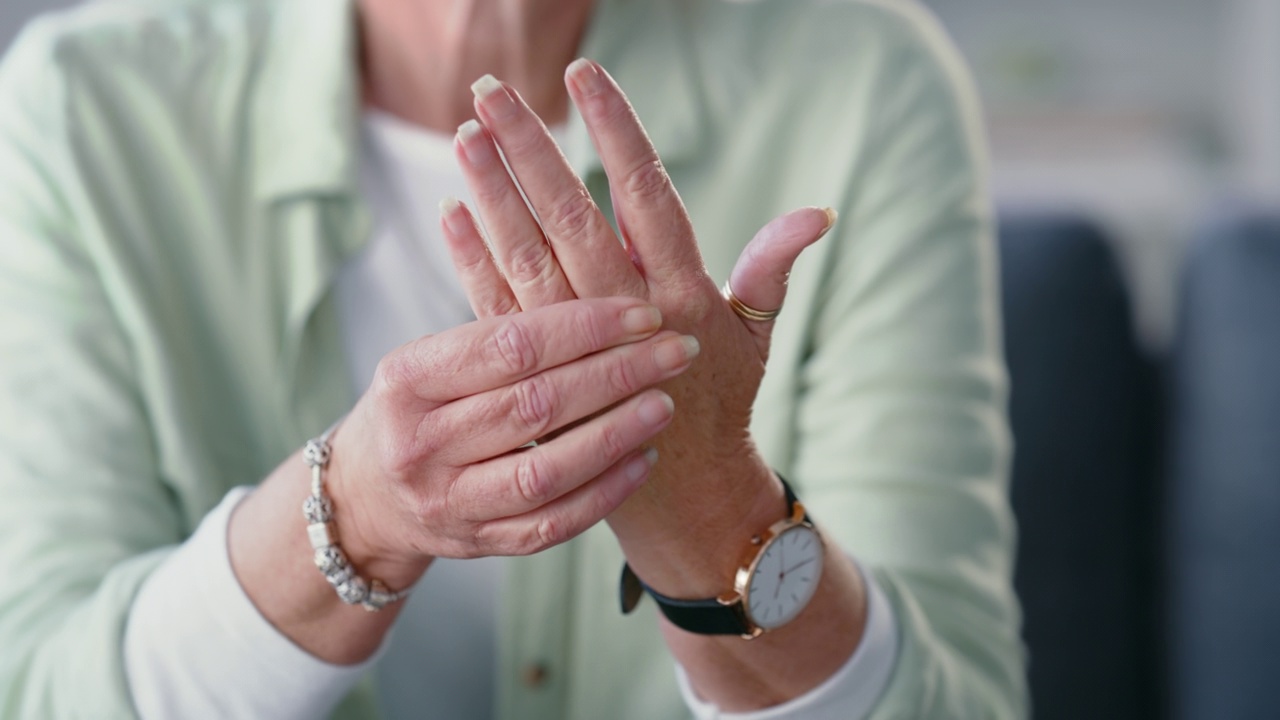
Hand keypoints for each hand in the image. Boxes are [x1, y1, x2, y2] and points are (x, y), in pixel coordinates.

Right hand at [323, 297, 698, 586]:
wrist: (365, 496)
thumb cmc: (416, 407)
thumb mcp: (427, 358)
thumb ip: (494, 325)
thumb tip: (571, 249)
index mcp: (407, 380)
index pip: (510, 347)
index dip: (585, 328)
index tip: (643, 313)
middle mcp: (421, 445)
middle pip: (535, 406)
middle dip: (616, 374)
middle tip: (677, 350)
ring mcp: (448, 502)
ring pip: (545, 471)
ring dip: (615, 435)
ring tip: (664, 403)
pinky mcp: (478, 544)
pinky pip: (550, 524)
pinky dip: (602, 493)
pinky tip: (641, 460)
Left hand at [439, 62, 833, 583]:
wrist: (680, 493)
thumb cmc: (720, 399)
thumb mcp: (755, 334)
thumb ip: (771, 267)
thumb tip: (819, 213)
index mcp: (682, 294)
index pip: (647, 196)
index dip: (616, 133)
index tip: (587, 77)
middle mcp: (625, 315)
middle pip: (572, 217)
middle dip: (532, 150)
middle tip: (493, 89)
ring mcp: (574, 348)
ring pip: (527, 256)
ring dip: (493, 194)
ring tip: (466, 133)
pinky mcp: (537, 375)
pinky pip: (497, 309)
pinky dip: (471, 259)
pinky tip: (450, 210)